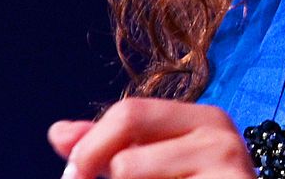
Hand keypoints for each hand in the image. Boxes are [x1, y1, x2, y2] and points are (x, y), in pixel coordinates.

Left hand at [48, 97, 254, 178]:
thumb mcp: (150, 169)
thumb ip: (107, 150)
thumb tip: (57, 133)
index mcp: (203, 119)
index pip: (130, 112)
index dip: (91, 141)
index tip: (72, 173)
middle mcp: (219, 133)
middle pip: (131, 121)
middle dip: (92, 155)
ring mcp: (227, 164)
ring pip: (130, 167)